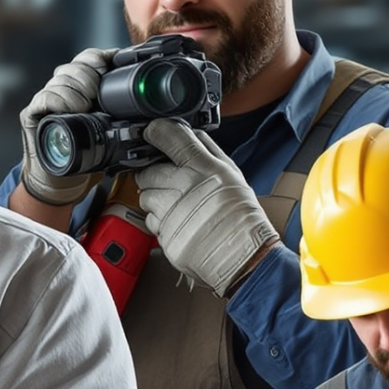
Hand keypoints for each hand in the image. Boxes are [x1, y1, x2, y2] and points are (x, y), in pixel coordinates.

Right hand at [19, 48, 118, 206]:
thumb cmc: (86, 155)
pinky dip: (60, 100)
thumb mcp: (110, 129)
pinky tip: (73, 109)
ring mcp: (46, 100)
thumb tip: (151, 104)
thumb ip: (123, 112)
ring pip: (60, 79)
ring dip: (76, 89)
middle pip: (73, 66)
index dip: (99, 58)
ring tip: (86, 106)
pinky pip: (45, 97)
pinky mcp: (32, 114)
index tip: (111, 65)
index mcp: (80, 87)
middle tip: (97, 94)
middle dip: (89, 76)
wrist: (62, 181)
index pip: (87, 59)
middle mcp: (61, 90)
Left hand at [132, 120, 278, 293]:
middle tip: (172, 183)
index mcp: (202, 167)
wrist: (244, 255)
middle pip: (147, 171)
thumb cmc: (241, 215)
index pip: (167, 136)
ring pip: (145, 197)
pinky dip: (159, 220)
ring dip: (155, 199)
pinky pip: (150, 221)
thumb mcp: (232, 172)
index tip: (153, 135)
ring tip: (177, 205)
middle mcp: (182, 187)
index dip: (156, 133)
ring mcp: (170, 212)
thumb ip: (208, 151)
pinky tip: (178, 221)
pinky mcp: (163, 234)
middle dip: (155, 176)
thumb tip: (190, 134)